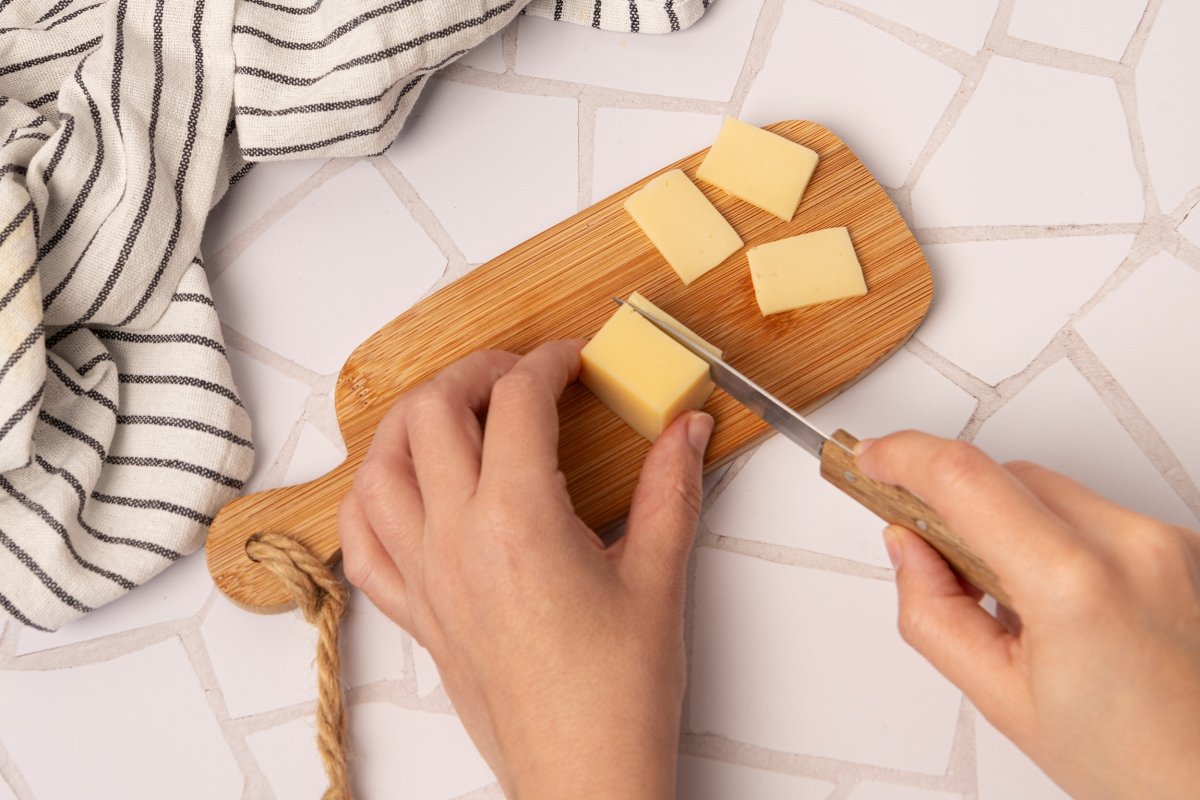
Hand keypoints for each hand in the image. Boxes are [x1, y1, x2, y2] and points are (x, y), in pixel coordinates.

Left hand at [337, 341, 713, 799]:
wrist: (584, 773)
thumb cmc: (618, 693)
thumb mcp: (659, 578)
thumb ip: (672, 488)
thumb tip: (686, 429)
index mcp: (517, 521)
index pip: (517, 402)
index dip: (547, 361)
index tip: (571, 359)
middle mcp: (456, 539)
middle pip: (431, 412)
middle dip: (474, 373)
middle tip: (518, 376)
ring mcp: (423, 575)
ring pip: (378, 465)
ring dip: (411, 422)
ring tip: (456, 414)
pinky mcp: (414, 611)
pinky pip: (361, 540)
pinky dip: (372, 497)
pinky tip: (405, 487)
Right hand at [857, 431, 1199, 799]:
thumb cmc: (1137, 765)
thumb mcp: (1002, 698)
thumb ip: (933, 612)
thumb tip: (907, 548)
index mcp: (1076, 585)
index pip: (966, 478)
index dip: (904, 456)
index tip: (872, 458)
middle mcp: (1132, 546)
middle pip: (1008, 477)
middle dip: (958, 506)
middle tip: (933, 555)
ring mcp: (1167, 543)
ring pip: (1051, 491)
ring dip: (1011, 523)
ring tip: (1011, 599)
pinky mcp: (1184, 547)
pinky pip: (1095, 514)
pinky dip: (1059, 539)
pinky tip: (1061, 602)